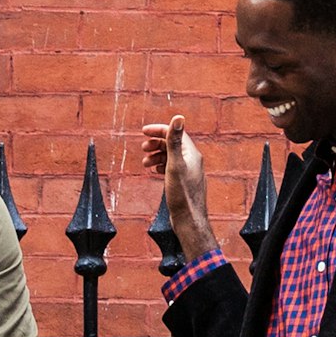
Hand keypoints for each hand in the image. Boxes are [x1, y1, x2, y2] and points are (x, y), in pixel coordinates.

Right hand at [140, 114, 213, 258]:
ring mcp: (188, 172)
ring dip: (157, 155)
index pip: (175, 133)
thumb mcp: (175, 164)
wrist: (189, 220)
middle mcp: (192, 161)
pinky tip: (154, 170)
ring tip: (145, 162)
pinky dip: (161, 165)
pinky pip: (171, 168)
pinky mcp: (184, 183)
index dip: (159, 130)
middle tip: (143, 148)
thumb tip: (179, 117)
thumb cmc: (182, 194)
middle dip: (156, 143)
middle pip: (172, 144)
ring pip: (171, 157)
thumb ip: (175, 141)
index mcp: (191, 154)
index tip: (144, 132)